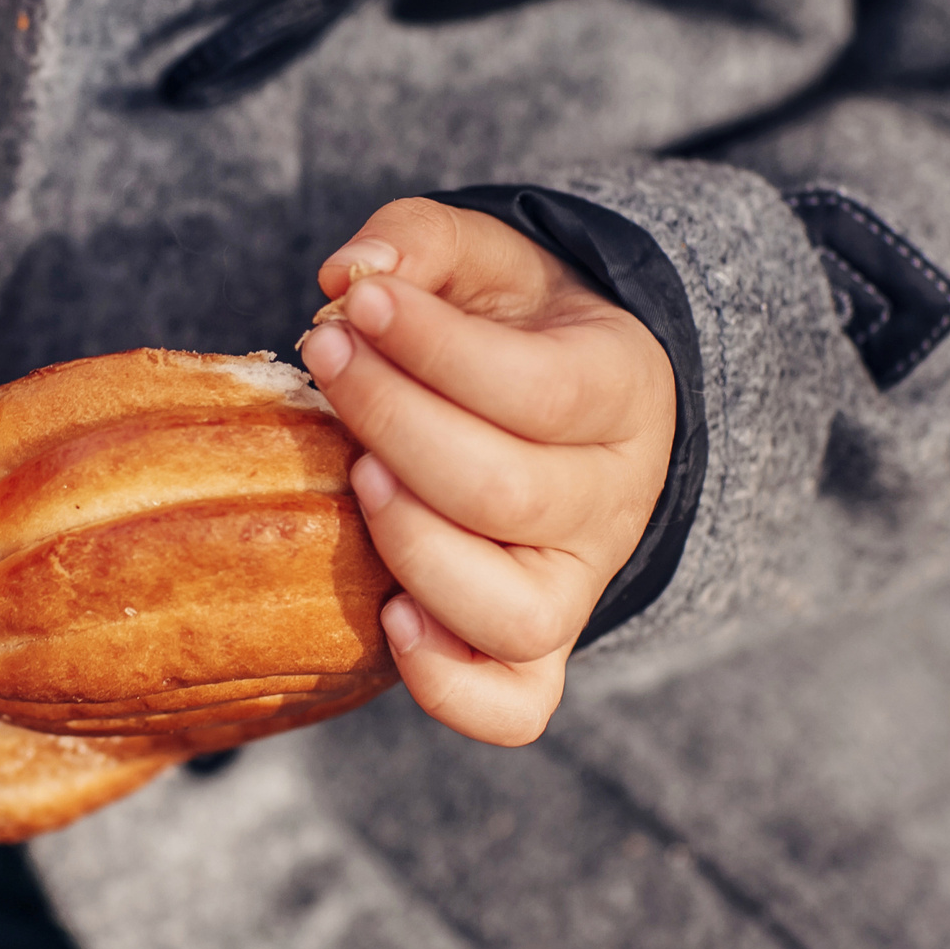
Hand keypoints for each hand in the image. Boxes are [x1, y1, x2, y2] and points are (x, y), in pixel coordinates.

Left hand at [299, 198, 674, 745]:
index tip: (355, 306)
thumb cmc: (508, 324)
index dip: (435, 349)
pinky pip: (515, 707)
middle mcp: (612, 502)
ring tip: (355, 476)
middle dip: (397, 425)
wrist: (565, 399)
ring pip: (515, 612)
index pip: (537, 389)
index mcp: (622, 393)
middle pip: (509, 493)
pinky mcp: (535, 649)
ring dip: (414, 546)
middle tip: (327, 361)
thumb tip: (349, 275)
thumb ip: (420, 241)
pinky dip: (451, 685)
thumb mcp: (483, 257)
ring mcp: (575, 584)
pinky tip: (387, 616)